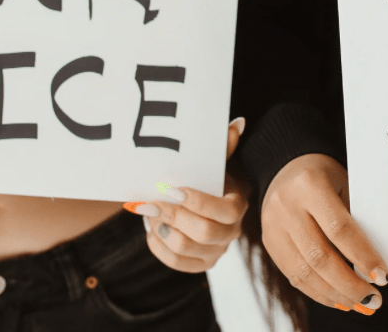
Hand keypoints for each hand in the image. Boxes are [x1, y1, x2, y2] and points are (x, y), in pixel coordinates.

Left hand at [124, 117, 248, 272]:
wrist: (203, 204)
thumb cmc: (209, 180)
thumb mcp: (216, 163)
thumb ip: (225, 145)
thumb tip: (237, 123)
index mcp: (237, 206)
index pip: (224, 211)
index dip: (198, 202)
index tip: (172, 188)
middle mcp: (231, 233)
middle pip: (202, 232)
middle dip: (172, 215)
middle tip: (150, 202)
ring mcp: (216, 252)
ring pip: (184, 248)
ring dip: (162, 229)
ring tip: (150, 213)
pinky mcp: (200, 264)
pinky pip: (176, 263)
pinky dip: (158, 246)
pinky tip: (153, 229)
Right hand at [261, 153, 387, 314]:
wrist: (285, 166)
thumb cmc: (324, 175)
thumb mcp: (344, 183)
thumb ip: (356, 218)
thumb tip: (373, 265)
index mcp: (309, 185)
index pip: (339, 229)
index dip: (362, 256)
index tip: (383, 276)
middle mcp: (286, 206)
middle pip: (319, 256)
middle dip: (349, 285)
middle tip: (374, 299)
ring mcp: (273, 225)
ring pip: (304, 272)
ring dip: (335, 294)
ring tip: (359, 304)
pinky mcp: (268, 242)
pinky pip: (293, 275)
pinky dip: (318, 292)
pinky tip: (338, 299)